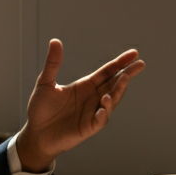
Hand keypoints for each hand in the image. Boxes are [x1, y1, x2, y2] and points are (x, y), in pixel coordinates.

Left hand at [15, 39, 145, 172]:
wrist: (36, 134)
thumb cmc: (41, 109)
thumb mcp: (45, 83)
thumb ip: (53, 64)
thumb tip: (55, 41)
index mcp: (85, 86)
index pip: (107, 72)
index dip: (120, 63)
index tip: (134, 54)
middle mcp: (93, 98)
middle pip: (114, 84)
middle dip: (127, 74)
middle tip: (139, 65)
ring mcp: (92, 113)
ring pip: (112, 101)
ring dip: (118, 91)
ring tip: (123, 80)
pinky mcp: (89, 128)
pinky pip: (100, 120)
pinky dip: (104, 112)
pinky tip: (104, 104)